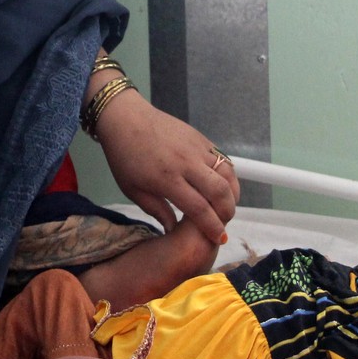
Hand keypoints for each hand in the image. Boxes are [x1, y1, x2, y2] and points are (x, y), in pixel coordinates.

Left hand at [92, 88, 239, 241]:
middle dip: (228, 212)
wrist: (126, 119)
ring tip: (227, 206)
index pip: (199, 208)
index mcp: (167, 179)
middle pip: (220, 192)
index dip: (212, 226)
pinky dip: (228, 176)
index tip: (218, 239)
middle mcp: (186, 163)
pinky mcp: (201, 138)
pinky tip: (224, 186)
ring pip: (227, 174)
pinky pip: (223, 160)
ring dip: (233, 194)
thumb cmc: (124, 158)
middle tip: (225, 223)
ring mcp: (196, 148)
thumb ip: (157, 211)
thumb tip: (174, 231)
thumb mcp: (133, 190)